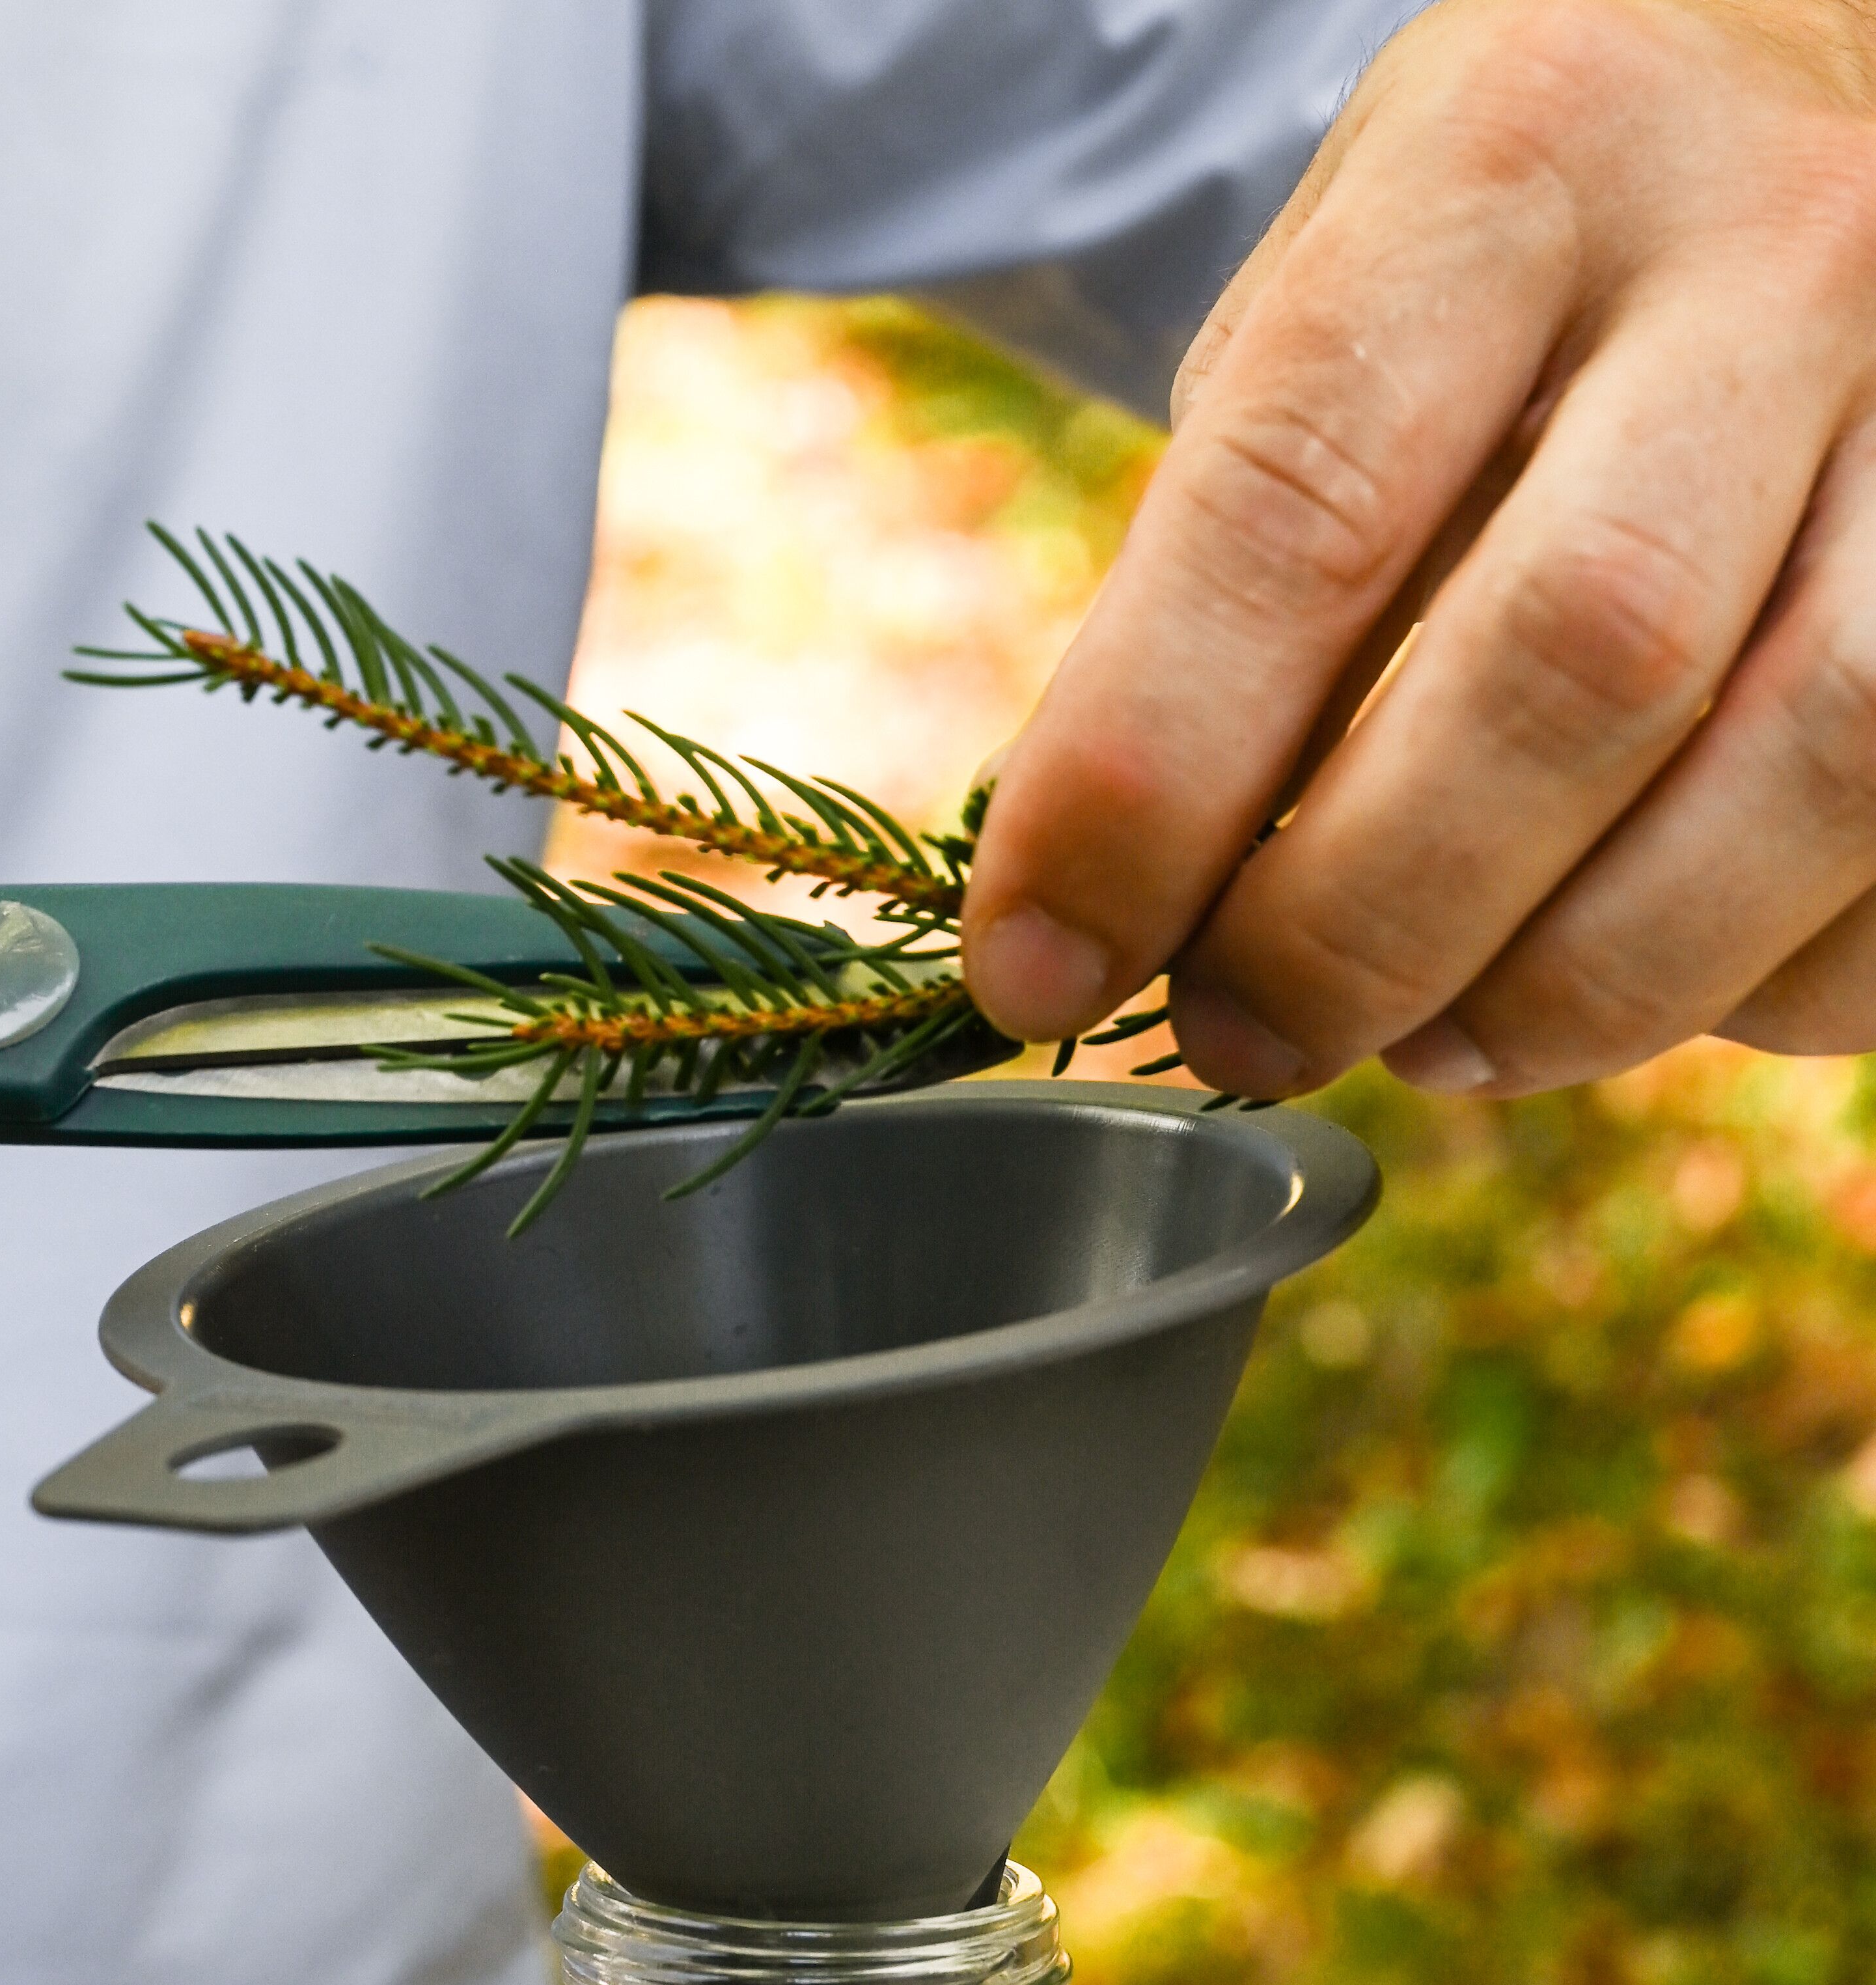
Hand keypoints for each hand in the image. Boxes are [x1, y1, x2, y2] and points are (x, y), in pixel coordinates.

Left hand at [962, 0, 1875, 1097]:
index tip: (1037, 963)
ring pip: (1798, 779)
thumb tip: (1125, 885)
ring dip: (1576, 986)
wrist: (1843, 86)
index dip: (1147, 784)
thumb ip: (1245, 553)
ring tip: (1432, 1040)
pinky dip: (1755, 985)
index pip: (1300, 508)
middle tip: (1244, 1033)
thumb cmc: (1545, 239)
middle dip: (1367, 920)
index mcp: (1530, 148)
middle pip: (1576, 667)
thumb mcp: (1361, 291)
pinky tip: (1636, 975)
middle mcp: (1781, 248)